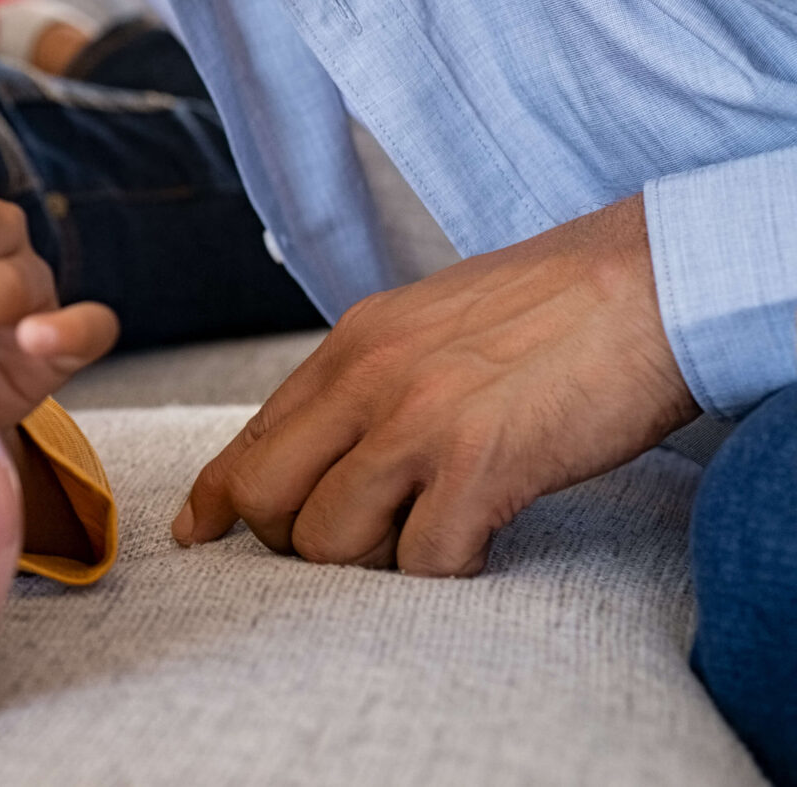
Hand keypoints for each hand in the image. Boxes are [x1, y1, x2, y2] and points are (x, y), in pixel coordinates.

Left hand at [174, 192, 699, 574]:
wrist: (654, 282)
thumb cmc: (557, 305)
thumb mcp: (430, 321)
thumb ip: (372, 374)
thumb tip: (329, 436)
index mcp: (352, 344)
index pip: (253, 435)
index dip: (219, 496)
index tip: (200, 531)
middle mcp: (368, 380)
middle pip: (265, 497)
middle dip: (289, 538)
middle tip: (352, 540)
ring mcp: (419, 423)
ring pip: (329, 541)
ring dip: (371, 561)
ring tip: (426, 535)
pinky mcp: (481, 465)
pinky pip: (424, 562)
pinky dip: (445, 571)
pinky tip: (478, 543)